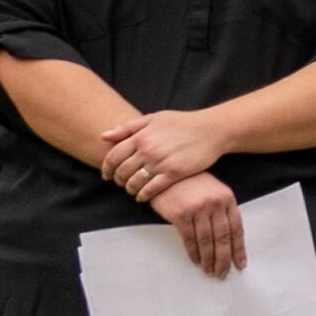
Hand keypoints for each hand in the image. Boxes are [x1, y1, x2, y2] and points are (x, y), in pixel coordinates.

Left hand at [96, 101, 234, 205]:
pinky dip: (143, 195)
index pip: (113, 157)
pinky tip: (142, 196)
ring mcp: (161, 163)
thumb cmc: (183, 122)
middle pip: (122, 172)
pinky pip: (151, 189)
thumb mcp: (154, 118)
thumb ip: (128, 127)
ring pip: (134, 182)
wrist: (211, 129)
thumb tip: (103, 136)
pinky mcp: (174, 174)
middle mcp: (148, 150)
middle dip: (118, 180)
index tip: (107, 175)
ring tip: (132, 190)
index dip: (106, 168)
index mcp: (141, 136)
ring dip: (130, 189)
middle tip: (120, 183)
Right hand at [155, 172, 245, 276]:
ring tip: (209, 271)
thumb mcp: (213, 191)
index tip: (240, 264)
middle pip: (223, 238)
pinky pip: (189, 239)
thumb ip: (222, 211)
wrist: (168, 173)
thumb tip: (228, 240)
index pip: (237, 228)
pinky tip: (196, 261)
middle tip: (222, 274)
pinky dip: (193, 253)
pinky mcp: (181, 214)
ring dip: (208, 259)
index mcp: (227, 198)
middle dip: (224, 259)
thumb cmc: (192, 183)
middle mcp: (215, 204)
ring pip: (207, 241)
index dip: (239, 249)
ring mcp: (198, 209)